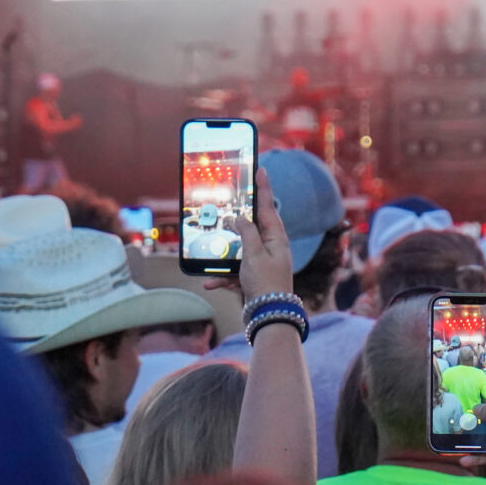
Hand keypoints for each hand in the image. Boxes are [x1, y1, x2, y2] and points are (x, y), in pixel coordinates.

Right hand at [203, 167, 292, 302]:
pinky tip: (209, 283)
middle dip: (238, 220)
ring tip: (214, 251)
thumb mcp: (254, 253)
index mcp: (276, 238)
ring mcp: (261, 263)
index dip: (263, 187)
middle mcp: (270, 248)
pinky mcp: (252, 278)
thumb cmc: (266, 283)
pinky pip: (233, 273)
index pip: (267, 207)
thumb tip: (240, 218)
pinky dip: (221, 277)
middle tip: (231, 205)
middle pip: (251, 227)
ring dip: (225, 255)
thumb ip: (247, 232)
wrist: (270, 316)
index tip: (261, 169)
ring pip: (238, 251)